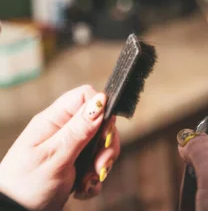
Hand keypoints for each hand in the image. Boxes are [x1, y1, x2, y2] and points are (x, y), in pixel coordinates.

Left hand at [0, 85, 120, 210]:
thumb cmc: (24, 187)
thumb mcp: (54, 156)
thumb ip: (78, 130)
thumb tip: (100, 100)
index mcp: (53, 121)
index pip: (85, 96)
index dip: (102, 110)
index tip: (104, 134)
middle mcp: (62, 131)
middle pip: (100, 122)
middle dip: (106, 145)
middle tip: (99, 165)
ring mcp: (70, 148)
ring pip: (101, 145)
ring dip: (101, 165)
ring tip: (87, 182)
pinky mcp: (75, 165)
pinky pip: (96, 165)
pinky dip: (94, 180)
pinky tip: (82, 189)